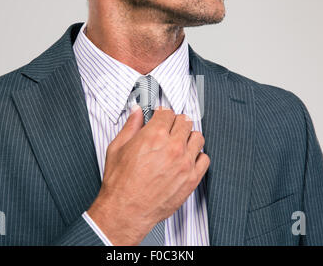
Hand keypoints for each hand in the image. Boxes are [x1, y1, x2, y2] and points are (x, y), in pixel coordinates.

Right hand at [87, 105, 209, 244]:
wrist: (126, 210)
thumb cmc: (121, 183)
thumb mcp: (117, 148)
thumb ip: (130, 126)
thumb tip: (136, 114)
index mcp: (154, 135)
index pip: (168, 113)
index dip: (163, 114)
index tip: (162, 117)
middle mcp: (173, 146)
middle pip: (185, 122)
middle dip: (176, 122)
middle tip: (171, 128)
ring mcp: (185, 162)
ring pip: (197, 137)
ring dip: (189, 137)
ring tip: (181, 142)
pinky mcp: (192, 178)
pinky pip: (204, 159)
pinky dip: (198, 156)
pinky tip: (188, 158)